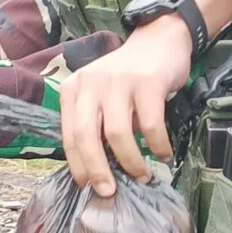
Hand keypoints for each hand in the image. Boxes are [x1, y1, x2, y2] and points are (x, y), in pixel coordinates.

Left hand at [60, 18, 193, 197]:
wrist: (159, 41)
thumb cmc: (128, 78)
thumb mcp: (100, 96)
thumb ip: (95, 124)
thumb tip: (98, 170)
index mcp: (73, 90)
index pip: (69, 135)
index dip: (77, 164)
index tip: (86, 186)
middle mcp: (91, 83)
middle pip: (86, 135)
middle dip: (97, 169)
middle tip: (109, 191)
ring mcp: (118, 81)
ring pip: (118, 134)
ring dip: (131, 161)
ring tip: (142, 175)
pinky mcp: (147, 82)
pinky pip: (150, 125)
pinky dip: (157, 145)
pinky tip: (162, 153)